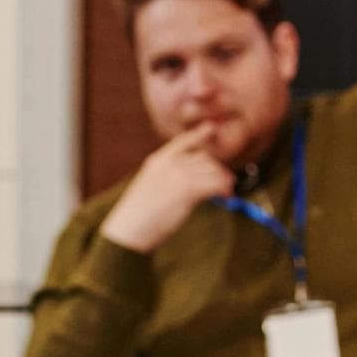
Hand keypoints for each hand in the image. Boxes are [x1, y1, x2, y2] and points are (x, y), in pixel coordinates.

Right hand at [99, 124, 235, 253]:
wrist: (130, 228)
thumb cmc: (139, 213)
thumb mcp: (151, 185)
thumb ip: (170, 177)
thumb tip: (198, 179)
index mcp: (158, 160)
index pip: (183, 141)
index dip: (199, 134)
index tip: (211, 128)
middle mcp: (170, 164)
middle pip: (205, 159)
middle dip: (217, 170)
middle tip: (225, 183)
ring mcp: (179, 175)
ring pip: (214, 171)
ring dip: (224, 181)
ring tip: (226, 192)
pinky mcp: (189, 189)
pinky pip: (216, 184)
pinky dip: (224, 189)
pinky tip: (226, 196)